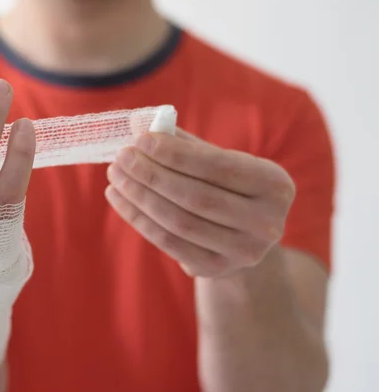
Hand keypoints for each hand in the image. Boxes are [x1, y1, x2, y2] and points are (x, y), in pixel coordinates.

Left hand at [105, 128, 294, 277]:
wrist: (242, 239)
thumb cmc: (227, 189)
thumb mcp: (219, 163)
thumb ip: (184, 143)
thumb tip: (138, 122)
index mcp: (275, 185)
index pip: (219, 166)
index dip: (176, 154)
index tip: (141, 140)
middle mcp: (267, 223)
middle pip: (196, 197)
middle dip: (152, 174)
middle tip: (121, 157)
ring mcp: (243, 252)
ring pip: (178, 222)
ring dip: (140, 196)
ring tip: (116, 176)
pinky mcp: (216, 269)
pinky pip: (168, 243)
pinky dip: (138, 219)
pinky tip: (119, 198)